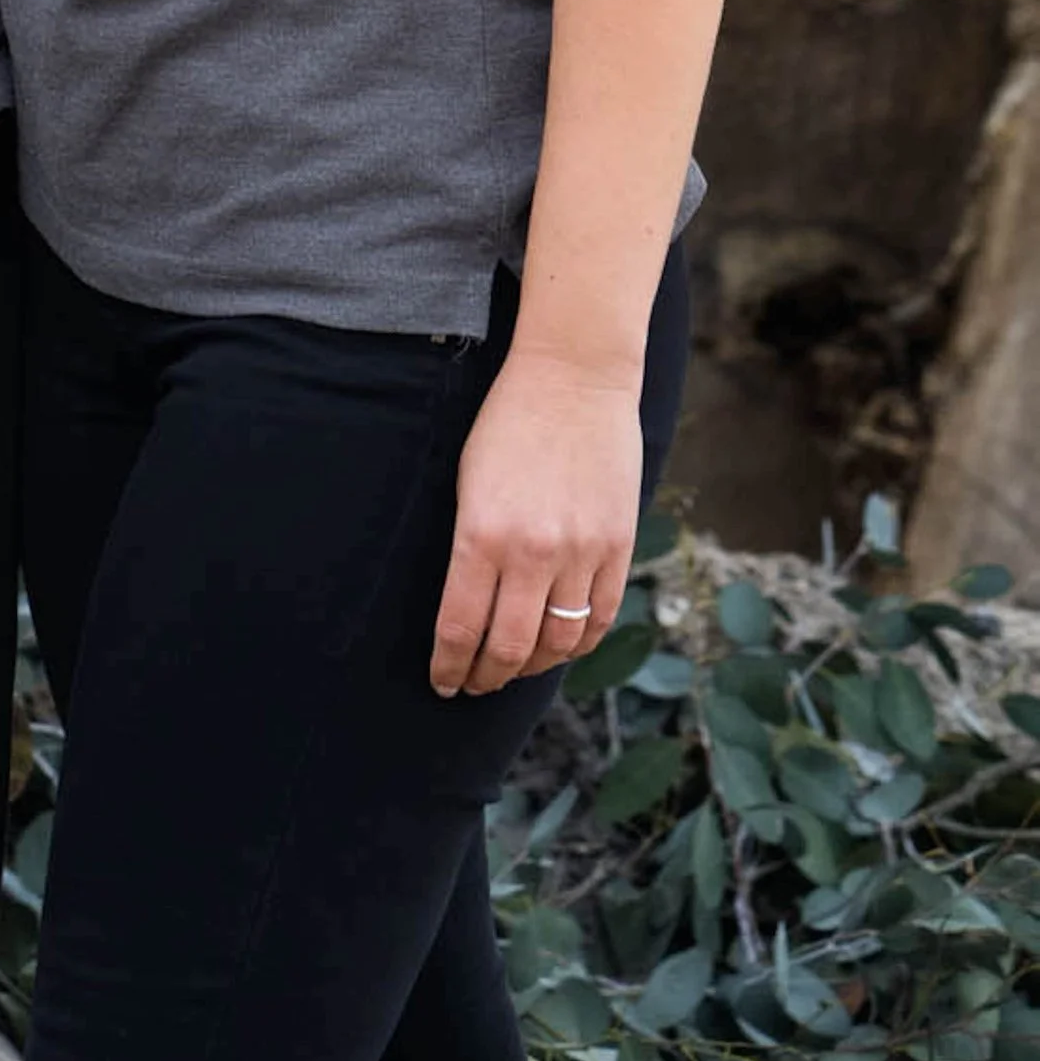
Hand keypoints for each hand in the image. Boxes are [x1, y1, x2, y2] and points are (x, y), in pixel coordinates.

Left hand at [429, 348, 643, 697]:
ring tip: (514, 669)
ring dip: (532, 667)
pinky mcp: (617, 548)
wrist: (573, 377)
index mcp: (481, 534)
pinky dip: (579, 643)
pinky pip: (599, 619)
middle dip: (486, 676)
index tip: (441, 681)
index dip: (449, 664)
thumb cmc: (507, 422)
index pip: (460, 626)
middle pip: (509, 648)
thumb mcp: (468, 482)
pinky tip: (560, 646)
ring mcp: (581, 553)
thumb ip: (471, 546)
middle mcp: (532, 552)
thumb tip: (468, 606)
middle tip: (474, 683)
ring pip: (557, 643)